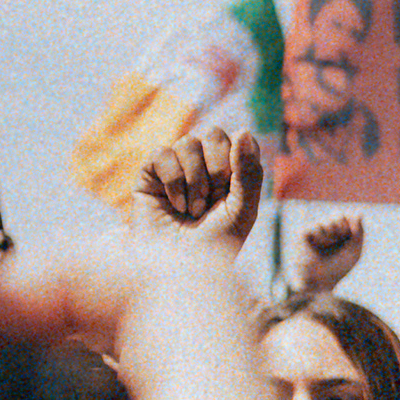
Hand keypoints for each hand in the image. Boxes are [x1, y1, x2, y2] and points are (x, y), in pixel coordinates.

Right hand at [138, 128, 267, 250]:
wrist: (179, 269)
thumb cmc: (214, 245)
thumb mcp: (243, 211)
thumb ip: (249, 172)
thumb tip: (243, 130)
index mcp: (232, 172)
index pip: (239, 139)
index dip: (238, 161)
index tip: (232, 192)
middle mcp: (205, 165)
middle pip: (214, 134)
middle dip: (218, 169)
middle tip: (212, 202)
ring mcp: (177, 167)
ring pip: (188, 143)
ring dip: (195, 181)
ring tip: (193, 211)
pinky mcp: (150, 173)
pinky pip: (163, 153)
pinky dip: (173, 181)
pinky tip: (176, 206)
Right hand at [294, 211, 365, 293]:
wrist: (320, 281)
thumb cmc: (338, 269)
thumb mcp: (354, 251)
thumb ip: (358, 232)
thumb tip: (358, 213)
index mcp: (341, 236)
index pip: (348, 218)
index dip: (352, 224)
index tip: (352, 233)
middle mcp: (328, 233)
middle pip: (338, 215)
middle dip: (343, 226)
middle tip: (341, 237)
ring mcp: (316, 234)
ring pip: (328, 221)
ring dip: (333, 232)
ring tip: (330, 244)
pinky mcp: (304, 235)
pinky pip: (316, 227)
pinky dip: (322, 235)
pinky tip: (320, 243)